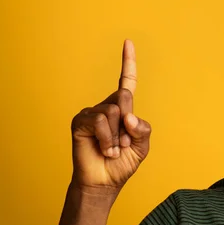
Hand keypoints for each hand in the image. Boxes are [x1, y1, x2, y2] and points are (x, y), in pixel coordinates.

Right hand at [70, 39, 151, 194]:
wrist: (104, 183)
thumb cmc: (122, 163)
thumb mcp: (142, 145)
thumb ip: (142, 129)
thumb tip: (129, 116)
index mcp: (123, 108)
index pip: (127, 80)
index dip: (128, 61)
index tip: (128, 42)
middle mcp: (107, 105)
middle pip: (125, 97)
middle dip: (129, 122)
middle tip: (123, 143)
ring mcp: (92, 112)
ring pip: (113, 111)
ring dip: (117, 137)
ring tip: (112, 149)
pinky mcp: (80, 121)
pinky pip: (100, 121)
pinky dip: (107, 139)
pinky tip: (104, 150)